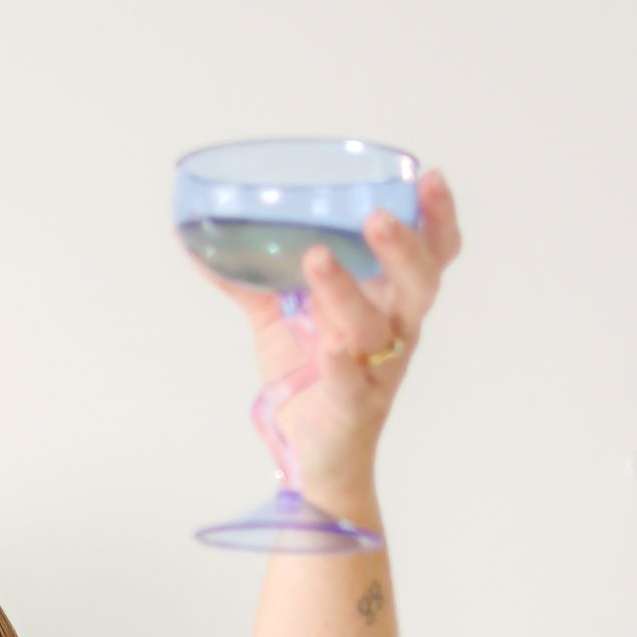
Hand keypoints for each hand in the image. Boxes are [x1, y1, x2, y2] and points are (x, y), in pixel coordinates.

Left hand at [183, 165, 463, 497]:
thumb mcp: (279, 323)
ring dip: (347, 291)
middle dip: (404, 247)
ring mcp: (377, 371)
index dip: (436, 217)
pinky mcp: (354, 408)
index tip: (428, 177)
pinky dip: (340, 365)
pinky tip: (327, 348)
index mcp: (388, 301)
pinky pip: (351, 383)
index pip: (430, 253)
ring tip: (316, 258)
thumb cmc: (311, 382)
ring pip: (377, 328)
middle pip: (421, 282)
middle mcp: (394, 331)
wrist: (315, 459)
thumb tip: (201, 243)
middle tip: (376, 218)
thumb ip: (252, 282)